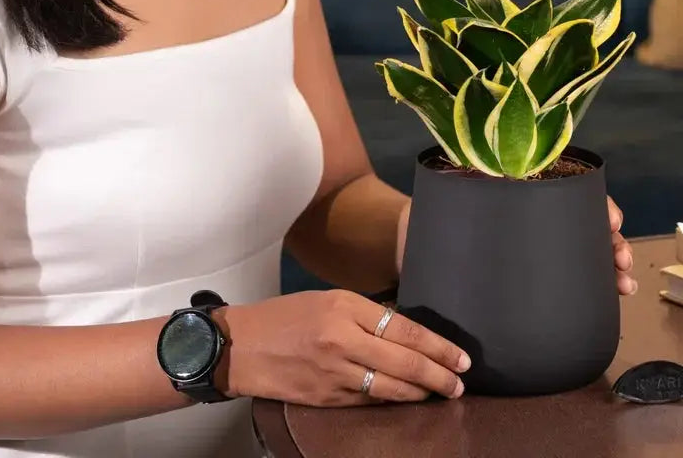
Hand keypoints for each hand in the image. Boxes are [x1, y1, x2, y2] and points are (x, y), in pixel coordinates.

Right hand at [216, 289, 469, 406]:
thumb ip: (363, 314)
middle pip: (404, 362)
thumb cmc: (283, 316)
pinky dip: (392, 401)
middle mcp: (342, 338)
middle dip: (439, 374)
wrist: (241, 346)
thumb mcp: (325, 299)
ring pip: (391, 388)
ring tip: (442, 393)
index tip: (460, 357)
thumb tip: (402, 330)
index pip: (403, 327)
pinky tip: (407, 400)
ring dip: (421, 393)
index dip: (436, 346)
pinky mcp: (326, 398)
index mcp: (344, 306)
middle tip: (461, 381)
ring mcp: (335, 372)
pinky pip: (369, 402)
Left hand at [398, 196, 636, 294]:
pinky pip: (566, 275)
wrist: (406, 243)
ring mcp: (527, 245)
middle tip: (619, 258)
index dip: (591, 202)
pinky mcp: (525, 275)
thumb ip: (441, 209)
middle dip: (609, 238)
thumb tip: (453, 213)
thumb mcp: (432, 208)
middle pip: (580, 221)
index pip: (562, 189)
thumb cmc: (421, 218)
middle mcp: (525, 215)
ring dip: (609, 262)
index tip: (609, 219)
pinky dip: (592, 283)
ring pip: (580, 248)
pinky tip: (613, 294)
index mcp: (510, 193)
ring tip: (622, 282)